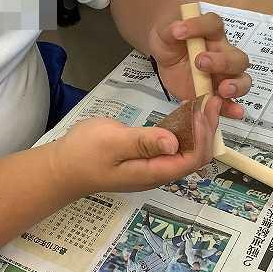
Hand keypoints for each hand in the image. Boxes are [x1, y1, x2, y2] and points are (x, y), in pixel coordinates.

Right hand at [50, 97, 221, 194]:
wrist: (61, 167)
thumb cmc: (84, 153)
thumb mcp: (112, 143)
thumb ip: (143, 142)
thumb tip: (174, 142)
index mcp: (153, 171)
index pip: (193, 158)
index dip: (205, 134)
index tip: (208, 107)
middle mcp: (158, 172)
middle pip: (194, 155)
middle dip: (207, 129)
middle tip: (211, 99)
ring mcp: (151, 165)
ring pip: (185, 150)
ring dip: (197, 129)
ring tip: (203, 103)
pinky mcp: (145, 157)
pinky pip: (172, 145)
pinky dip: (182, 129)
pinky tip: (184, 113)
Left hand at [149, 12, 250, 119]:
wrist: (165, 55)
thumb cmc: (171, 39)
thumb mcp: (165, 31)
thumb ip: (171, 29)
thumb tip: (176, 29)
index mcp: (211, 32)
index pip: (213, 24)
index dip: (199, 26)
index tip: (179, 31)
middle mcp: (223, 52)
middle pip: (236, 57)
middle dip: (222, 62)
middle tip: (201, 63)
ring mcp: (222, 75)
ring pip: (241, 80)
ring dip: (236, 86)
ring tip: (224, 90)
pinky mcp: (215, 93)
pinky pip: (228, 103)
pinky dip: (232, 108)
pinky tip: (234, 113)